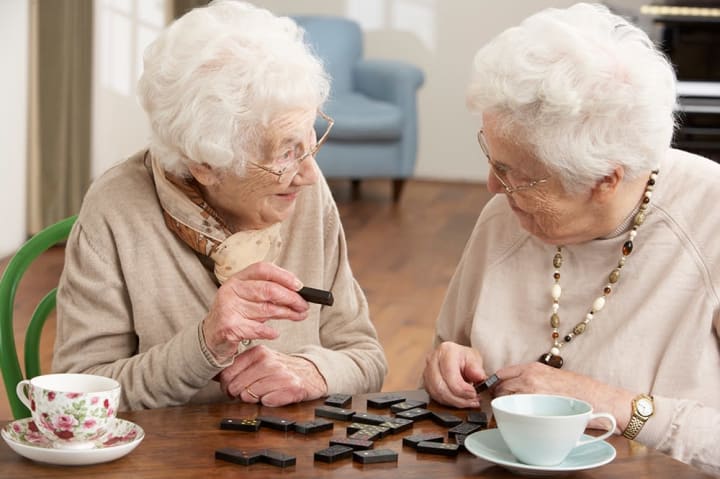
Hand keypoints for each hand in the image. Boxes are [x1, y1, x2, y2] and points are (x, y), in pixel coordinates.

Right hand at [202, 262, 308, 362]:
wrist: (211, 338)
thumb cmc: (236, 316)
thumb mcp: (248, 299)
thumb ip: (267, 293)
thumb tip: (296, 293)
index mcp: (237, 279)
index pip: (263, 269)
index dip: (283, 276)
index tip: (299, 286)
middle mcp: (231, 290)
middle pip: (268, 289)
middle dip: (291, 298)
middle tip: (304, 305)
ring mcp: (228, 308)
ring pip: (266, 309)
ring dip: (287, 314)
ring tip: (299, 316)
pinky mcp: (229, 326)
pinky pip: (257, 329)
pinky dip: (270, 332)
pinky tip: (275, 333)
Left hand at [218, 345, 327, 405]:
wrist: (311, 373)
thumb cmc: (282, 370)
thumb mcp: (261, 361)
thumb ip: (239, 366)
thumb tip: (214, 374)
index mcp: (258, 352)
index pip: (227, 374)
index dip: (226, 385)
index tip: (234, 387)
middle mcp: (268, 361)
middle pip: (235, 387)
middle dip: (239, 394)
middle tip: (251, 392)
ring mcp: (280, 374)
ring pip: (249, 396)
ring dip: (255, 399)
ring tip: (266, 391)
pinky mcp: (291, 387)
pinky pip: (266, 402)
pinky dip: (269, 402)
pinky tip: (276, 395)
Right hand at [423, 341, 486, 407]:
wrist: (456, 356)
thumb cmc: (464, 357)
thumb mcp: (474, 358)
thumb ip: (477, 368)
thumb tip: (480, 377)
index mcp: (446, 351)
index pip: (450, 375)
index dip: (463, 389)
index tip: (474, 393)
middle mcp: (433, 360)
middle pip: (441, 387)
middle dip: (458, 399)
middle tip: (472, 400)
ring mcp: (427, 371)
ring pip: (437, 394)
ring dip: (454, 402)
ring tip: (467, 401)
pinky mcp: (426, 382)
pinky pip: (435, 397)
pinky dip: (448, 402)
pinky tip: (458, 400)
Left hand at [494, 362, 632, 430]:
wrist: (600, 399)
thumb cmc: (580, 389)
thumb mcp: (552, 375)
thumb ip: (533, 379)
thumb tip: (516, 387)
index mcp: (532, 368)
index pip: (501, 373)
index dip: (496, 383)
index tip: (495, 390)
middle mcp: (528, 377)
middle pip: (499, 387)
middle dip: (498, 396)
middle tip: (504, 405)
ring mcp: (531, 393)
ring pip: (504, 400)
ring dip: (504, 406)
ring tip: (512, 413)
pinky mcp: (536, 408)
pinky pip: (514, 412)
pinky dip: (512, 416)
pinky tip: (520, 420)